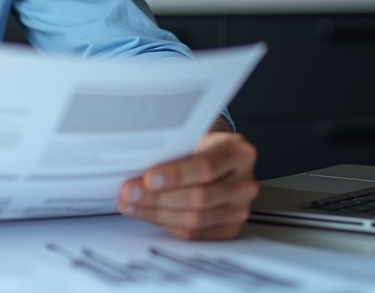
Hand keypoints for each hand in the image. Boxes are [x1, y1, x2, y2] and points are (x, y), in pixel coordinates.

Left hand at [117, 132, 257, 239]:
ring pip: (195, 219)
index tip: (148, 178)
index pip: (206, 167)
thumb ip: (171, 153)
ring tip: (131, 204)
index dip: (176, 175)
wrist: (217, 160)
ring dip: (156, 213)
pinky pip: (194, 234)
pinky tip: (146, 214)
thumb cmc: (201, 148)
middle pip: (199, 197)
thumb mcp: (191, 140)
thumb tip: (135, 169)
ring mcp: (239, 210)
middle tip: (130, 193)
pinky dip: (165, 224)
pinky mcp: (228, 229)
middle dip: (158, 197)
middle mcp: (244, 184)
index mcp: (238, 154)